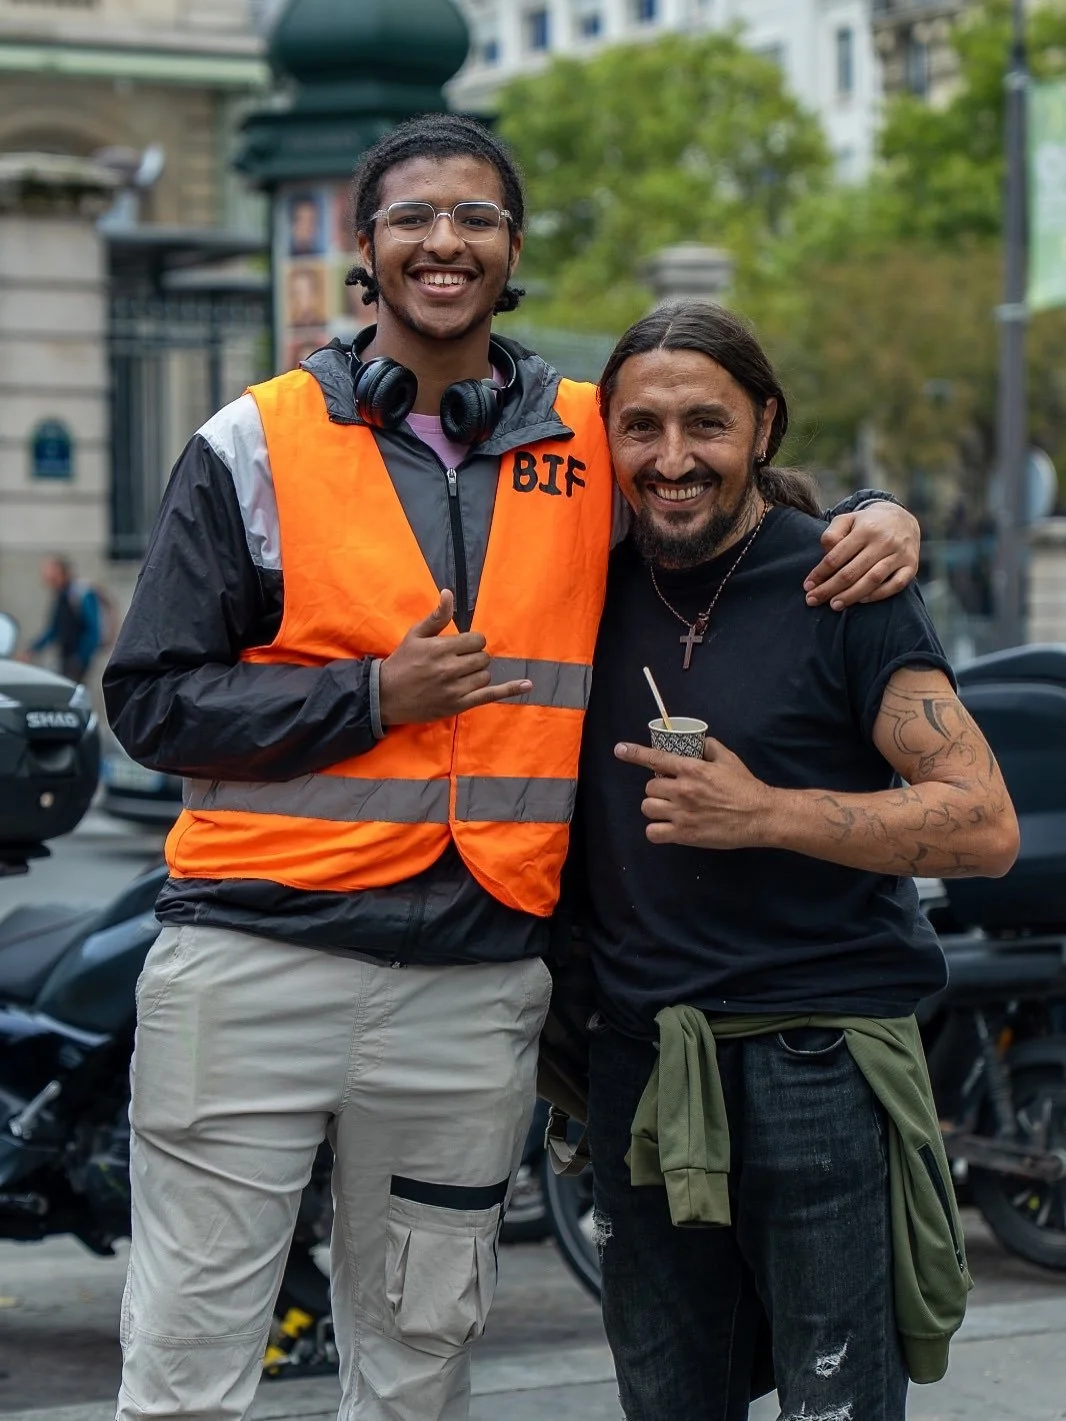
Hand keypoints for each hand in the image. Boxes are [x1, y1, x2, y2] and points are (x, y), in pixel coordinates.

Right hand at [378, 589, 532, 726]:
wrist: (386, 695)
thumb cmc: (402, 662)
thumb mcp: (415, 635)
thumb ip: (436, 616)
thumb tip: (449, 593)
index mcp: (441, 648)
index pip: (477, 640)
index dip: (472, 642)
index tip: (461, 647)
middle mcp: (450, 668)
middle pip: (482, 658)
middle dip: (474, 658)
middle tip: (457, 663)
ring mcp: (455, 689)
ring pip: (485, 676)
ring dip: (477, 674)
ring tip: (458, 677)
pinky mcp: (458, 705)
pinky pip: (490, 696)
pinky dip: (511, 690)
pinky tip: (528, 685)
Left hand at [614, 738, 775, 848]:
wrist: (760, 815)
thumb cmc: (745, 786)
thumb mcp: (728, 759)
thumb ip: (709, 747)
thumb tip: (697, 741)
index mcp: (692, 769)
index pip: (656, 758)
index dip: (635, 753)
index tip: (619, 750)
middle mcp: (683, 790)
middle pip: (649, 787)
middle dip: (658, 789)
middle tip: (672, 792)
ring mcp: (682, 813)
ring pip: (648, 808)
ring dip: (654, 808)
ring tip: (668, 809)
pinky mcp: (684, 835)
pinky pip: (653, 833)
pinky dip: (656, 830)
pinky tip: (666, 828)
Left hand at [803, 504, 919, 610]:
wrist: (902, 518)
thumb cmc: (867, 523)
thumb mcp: (847, 520)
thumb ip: (832, 534)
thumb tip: (826, 554)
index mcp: (865, 529)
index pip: (836, 556)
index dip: (820, 574)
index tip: (807, 587)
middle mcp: (884, 541)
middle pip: (851, 572)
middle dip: (829, 589)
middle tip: (813, 600)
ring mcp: (899, 554)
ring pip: (872, 580)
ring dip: (851, 596)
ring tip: (834, 605)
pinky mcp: (911, 566)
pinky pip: (895, 586)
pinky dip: (877, 595)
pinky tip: (861, 600)